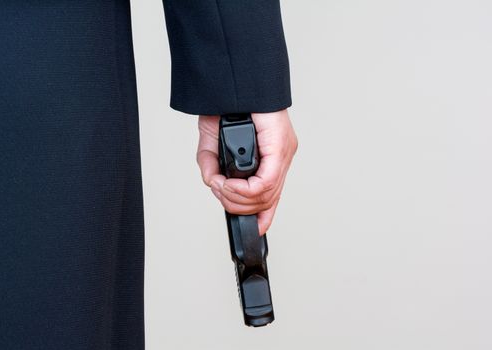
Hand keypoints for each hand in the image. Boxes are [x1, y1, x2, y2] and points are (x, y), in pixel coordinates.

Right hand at [196, 109, 297, 234]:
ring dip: (236, 198)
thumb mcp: (213, 142)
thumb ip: (212, 166)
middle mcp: (280, 158)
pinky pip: (266, 183)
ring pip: (266, 196)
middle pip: (267, 201)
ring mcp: (283, 153)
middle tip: (218, 192)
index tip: (254, 230)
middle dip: (237, 206)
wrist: (234, 79)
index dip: (264, 217)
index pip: (272, 196)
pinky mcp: (280, 147)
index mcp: (269, 159)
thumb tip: (213, 184)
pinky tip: (228, 184)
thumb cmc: (227, 106)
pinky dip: (243, 190)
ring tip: (220, 187)